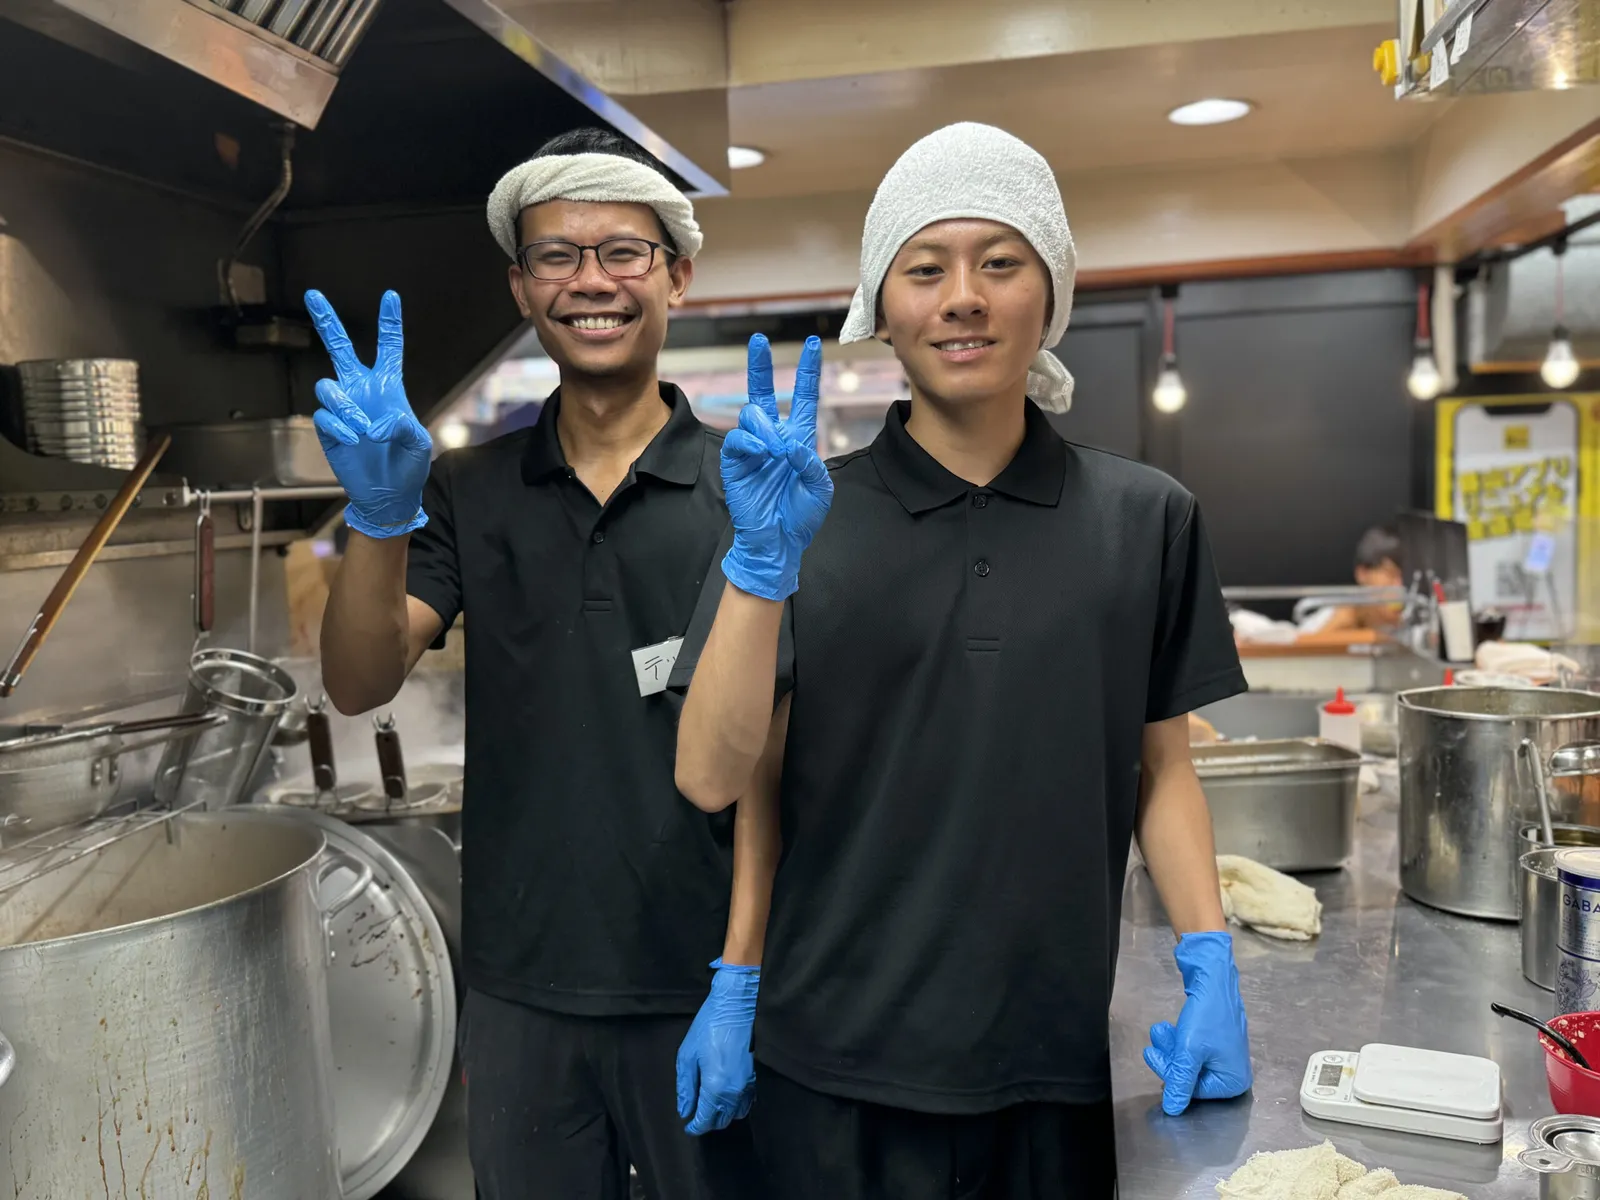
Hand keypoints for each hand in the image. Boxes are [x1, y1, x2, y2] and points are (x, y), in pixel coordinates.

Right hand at [306, 289, 432, 538]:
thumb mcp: (419, 444)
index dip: (389, 323)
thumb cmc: (409, 466)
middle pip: (340, 348)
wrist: (388, 494)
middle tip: (314, 294)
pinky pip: (324, 416)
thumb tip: (375, 423)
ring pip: (328, 387)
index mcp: (389, 387)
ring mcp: (343, 408)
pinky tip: (352, 439)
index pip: (389, 348)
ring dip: (345, 406)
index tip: (391, 296)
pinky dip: (338, 427)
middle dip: (327, 322)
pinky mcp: (328, 428)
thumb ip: (404, 426)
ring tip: (362, 429)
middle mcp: (362, 391)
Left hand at [676, 959, 759, 1134]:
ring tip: (710, 1106)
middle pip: (722, 1120)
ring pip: (736, 1113)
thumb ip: (685, 1087)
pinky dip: (736, 1106)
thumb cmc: (708, 1027)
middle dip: (707, 1122)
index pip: (706, 1120)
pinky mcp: (755, 1076)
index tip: (687, 1127)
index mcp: (715, 1087)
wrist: (736, 1006)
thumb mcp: (687, 1056)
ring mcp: (748, 1084)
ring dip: (722, 1115)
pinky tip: (726, 1097)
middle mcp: (734, 1091)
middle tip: (695, 1116)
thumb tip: (684, 1111)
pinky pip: (748, 1102)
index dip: (695, 1127)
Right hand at [720, 334, 831, 600]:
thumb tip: (790, 444)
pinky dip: (750, 442)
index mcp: (799, 439)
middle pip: (764, 393)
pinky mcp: (735, 462)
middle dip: (760, 366)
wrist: (778, 542)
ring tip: (775, 449)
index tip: (813, 344)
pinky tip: (761, 453)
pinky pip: (737, 439)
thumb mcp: (821, 489)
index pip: (803, 397)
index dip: (808, 371)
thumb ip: (811, 463)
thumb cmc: (801, 516)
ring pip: (751, 414)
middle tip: (759, 341)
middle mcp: (774, 438)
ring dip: (765, 426)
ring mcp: (753, 449)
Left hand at [1143, 931, 1251, 1115]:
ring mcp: (1226, 1057)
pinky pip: (1193, 1049)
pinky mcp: (1217, 1042)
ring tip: (1159, 1029)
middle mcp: (1234, 1073)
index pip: (1194, 1091)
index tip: (1153, 1057)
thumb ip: (1179, 1082)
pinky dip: (1179, 1040)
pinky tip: (1168, 1027)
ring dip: (1171, 1047)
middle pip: (1191, 1076)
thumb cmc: (1206, 1016)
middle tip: (1152, 1045)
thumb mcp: (1189, 1052)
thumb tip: (1172, 1110)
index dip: (1171, 1075)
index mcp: (1233, 1082)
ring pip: (1189, 1061)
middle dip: (1169, 1058)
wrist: (1213, 978)